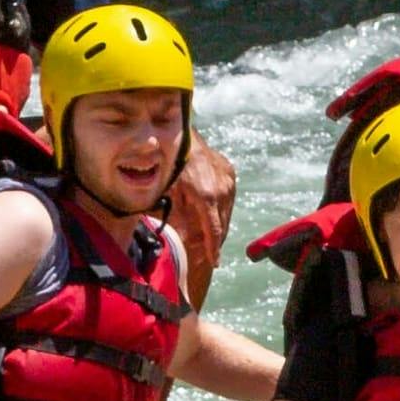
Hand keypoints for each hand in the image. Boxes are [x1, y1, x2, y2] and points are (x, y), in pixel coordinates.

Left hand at [169, 136, 238, 293]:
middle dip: (213, 241)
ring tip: (207, 238)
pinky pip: (228, 200)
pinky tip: (210, 217)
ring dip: (218, 228)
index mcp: (207, 197)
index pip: (214, 231)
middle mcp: (222, 190)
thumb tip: (182, 240)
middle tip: (205, 254)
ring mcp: (229, 182)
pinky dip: (220, 212)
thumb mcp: (169, 193)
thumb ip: (177, 217)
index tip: (214, 263)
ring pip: (227, 214)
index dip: (213, 249)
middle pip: (222, 225)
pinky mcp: (230, 174)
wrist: (184, 137)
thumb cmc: (171, 164)